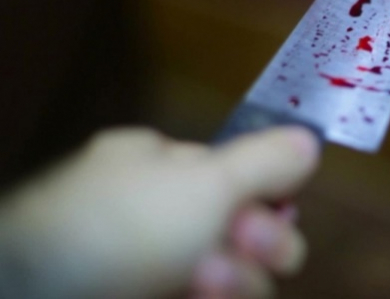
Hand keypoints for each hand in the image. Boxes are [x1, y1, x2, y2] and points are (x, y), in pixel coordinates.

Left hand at [0, 127, 319, 298]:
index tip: (282, 208)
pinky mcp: (160, 297)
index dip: (269, 195)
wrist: (49, 292)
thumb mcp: (205, 182)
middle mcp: (161, 212)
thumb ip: (265, 161)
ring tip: (206, 282)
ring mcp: (158, 263)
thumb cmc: (128, 224)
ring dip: (238, 279)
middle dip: (260, 239)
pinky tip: (198, 295)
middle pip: (245, 226)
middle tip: (246, 244)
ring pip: (236, 270)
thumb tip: (310, 137)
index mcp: (161, 166)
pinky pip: (215, 294)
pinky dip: (219, 296)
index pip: (239, 175)